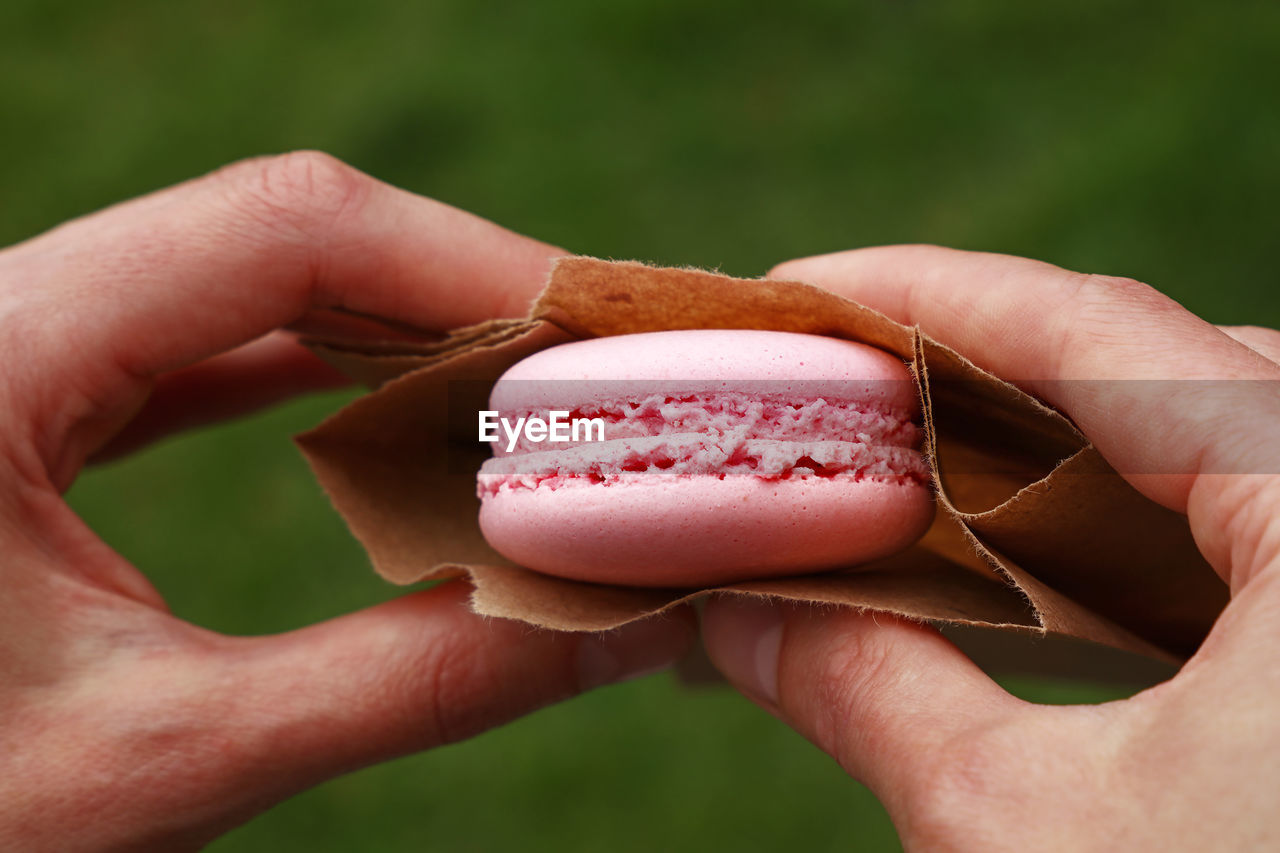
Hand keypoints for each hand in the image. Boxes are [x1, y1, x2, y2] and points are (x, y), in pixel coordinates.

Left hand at [0, 152, 693, 850]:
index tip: (606, 340)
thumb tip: (609, 628)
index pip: (282, 231)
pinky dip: (329, 375)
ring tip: (538, 398)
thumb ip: (406, 685)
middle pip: (281, 237)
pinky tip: (412, 408)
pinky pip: (204, 350)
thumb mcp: (161, 762)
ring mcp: (11, 355)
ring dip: (405, 335)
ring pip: (249, 286)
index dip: (472, 267)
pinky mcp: (27, 406)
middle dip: (463, 299)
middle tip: (605, 374)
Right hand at [702, 246, 1279, 849]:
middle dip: (969, 363)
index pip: (1099, 329)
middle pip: (1155, 368)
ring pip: (1203, 450)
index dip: (923, 292)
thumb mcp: (1027, 838)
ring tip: (899, 457)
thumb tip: (732, 615)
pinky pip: (1238, 536)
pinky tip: (1026, 564)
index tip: (794, 291)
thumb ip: (869, 694)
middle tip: (821, 380)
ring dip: (1038, 449)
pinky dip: (1114, 531)